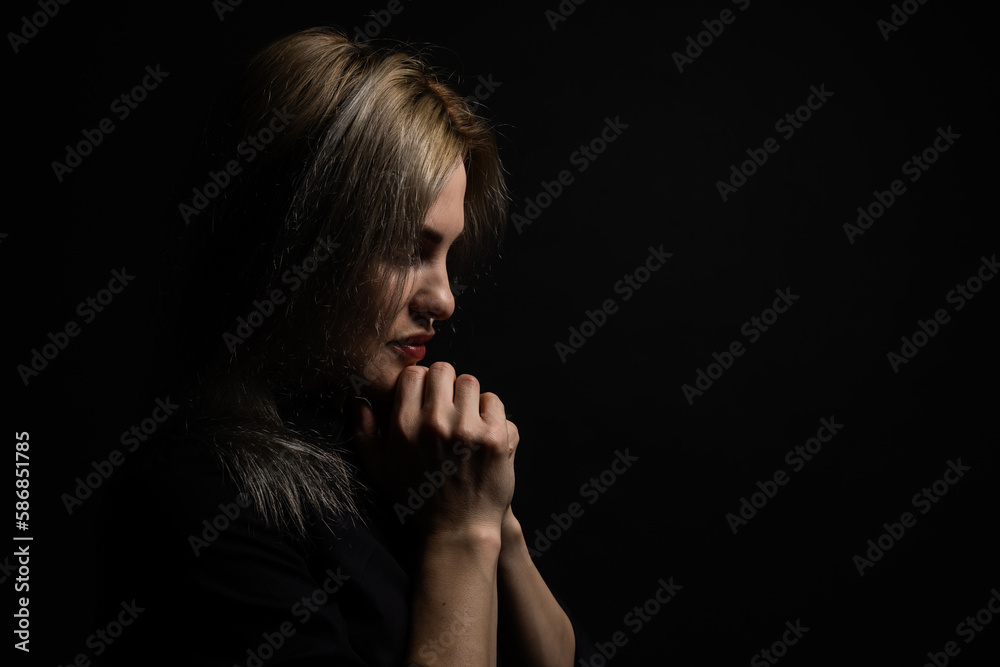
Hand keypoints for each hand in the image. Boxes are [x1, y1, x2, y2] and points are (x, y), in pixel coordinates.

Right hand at [352, 362, 518, 537]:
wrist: (457, 530)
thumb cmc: (415, 500)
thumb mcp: (379, 468)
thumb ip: (364, 431)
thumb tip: (358, 398)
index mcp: (405, 425)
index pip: (415, 373)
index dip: (421, 382)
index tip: (426, 397)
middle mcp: (435, 423)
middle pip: (444, 370)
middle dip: (445, 384)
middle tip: (448, 406)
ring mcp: (468, 429)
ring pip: (471, 383)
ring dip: (469, 397)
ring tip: (466, 419)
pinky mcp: (496, 438)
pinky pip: (495, 403)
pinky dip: (491, 414)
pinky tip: (483, 432)